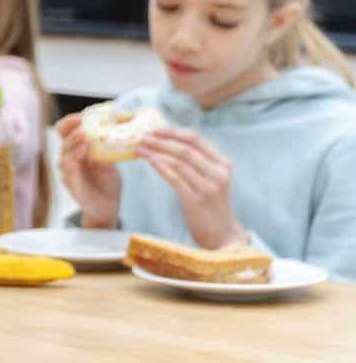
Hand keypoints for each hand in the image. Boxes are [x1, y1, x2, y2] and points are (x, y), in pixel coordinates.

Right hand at [54, 112, 122, 228]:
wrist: (108, 206)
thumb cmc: (108, 184)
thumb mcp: (111, 164)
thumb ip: (106, 153)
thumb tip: (110, 136)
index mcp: (78, 150)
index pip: (66, 132)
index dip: (70, 122)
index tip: (82, 115)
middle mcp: (70, 158)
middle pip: (62, 138)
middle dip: (71, 127)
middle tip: (83, 121)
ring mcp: (68, 170)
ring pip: (64, 151)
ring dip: (74, 141)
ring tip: (86, 134)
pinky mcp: (70, 182)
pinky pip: (68, 167)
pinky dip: (75, 156)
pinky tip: (85, 150)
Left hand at [135, 127, 244, 247]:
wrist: (222, 233)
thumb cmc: (211, 204)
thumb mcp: (211, 178)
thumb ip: (198, 162)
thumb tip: (170, 143)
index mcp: (222, 164)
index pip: (197, 139)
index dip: (174, 132)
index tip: (155, 129)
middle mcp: (218, 173)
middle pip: (186, 148)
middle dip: (161, 140)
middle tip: (143, 137)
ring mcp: (208, 187)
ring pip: (179, 162)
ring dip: (156, 152)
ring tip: (140, 148)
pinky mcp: (196, 200)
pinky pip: (175, 178)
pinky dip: (160, 166)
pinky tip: (149, 161)